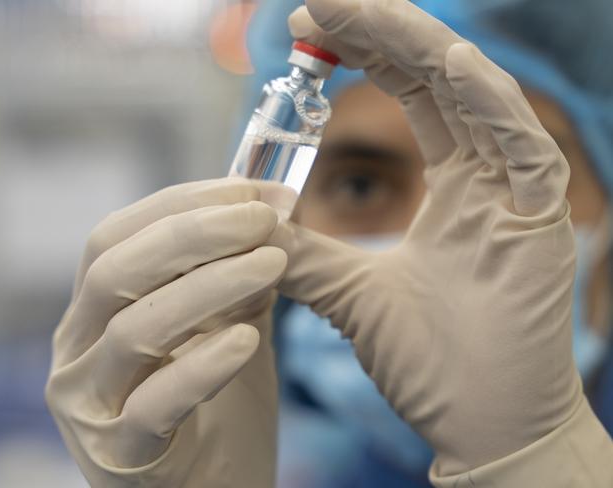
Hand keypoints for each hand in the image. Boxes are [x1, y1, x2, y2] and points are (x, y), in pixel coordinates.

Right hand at [46, 179, 284, 486]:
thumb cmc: (219, 406)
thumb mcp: (226, 325)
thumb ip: (237, 276)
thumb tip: (272, 214)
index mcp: (95, 311)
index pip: (117, 234)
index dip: (184, 203)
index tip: (250, 190)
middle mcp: (76, 350)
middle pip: (116, 270)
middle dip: (195, 233)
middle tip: (263, 219)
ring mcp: (89, 405)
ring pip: (134, 329)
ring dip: (211, 286)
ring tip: (274, 264)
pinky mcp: (120, 456)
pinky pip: (153, 405)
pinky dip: (202, 365)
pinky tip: (248, 340)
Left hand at [276, 0, 581, 474]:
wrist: (480, 428)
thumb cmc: (428, 365)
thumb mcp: (346, 295)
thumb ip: (302, 252)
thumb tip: (247, 222)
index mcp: (451, 190)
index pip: (410, 98)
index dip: (364, 56)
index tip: (305, 31)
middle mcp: (487, 180)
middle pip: (438, 82)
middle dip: (382, 34)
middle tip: (320, 1)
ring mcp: (518, 195)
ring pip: (476, 98)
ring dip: (422, 48)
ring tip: (364, 8)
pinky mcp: (543, 221)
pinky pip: (522, 146)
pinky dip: (487, 101)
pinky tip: (447, 60)